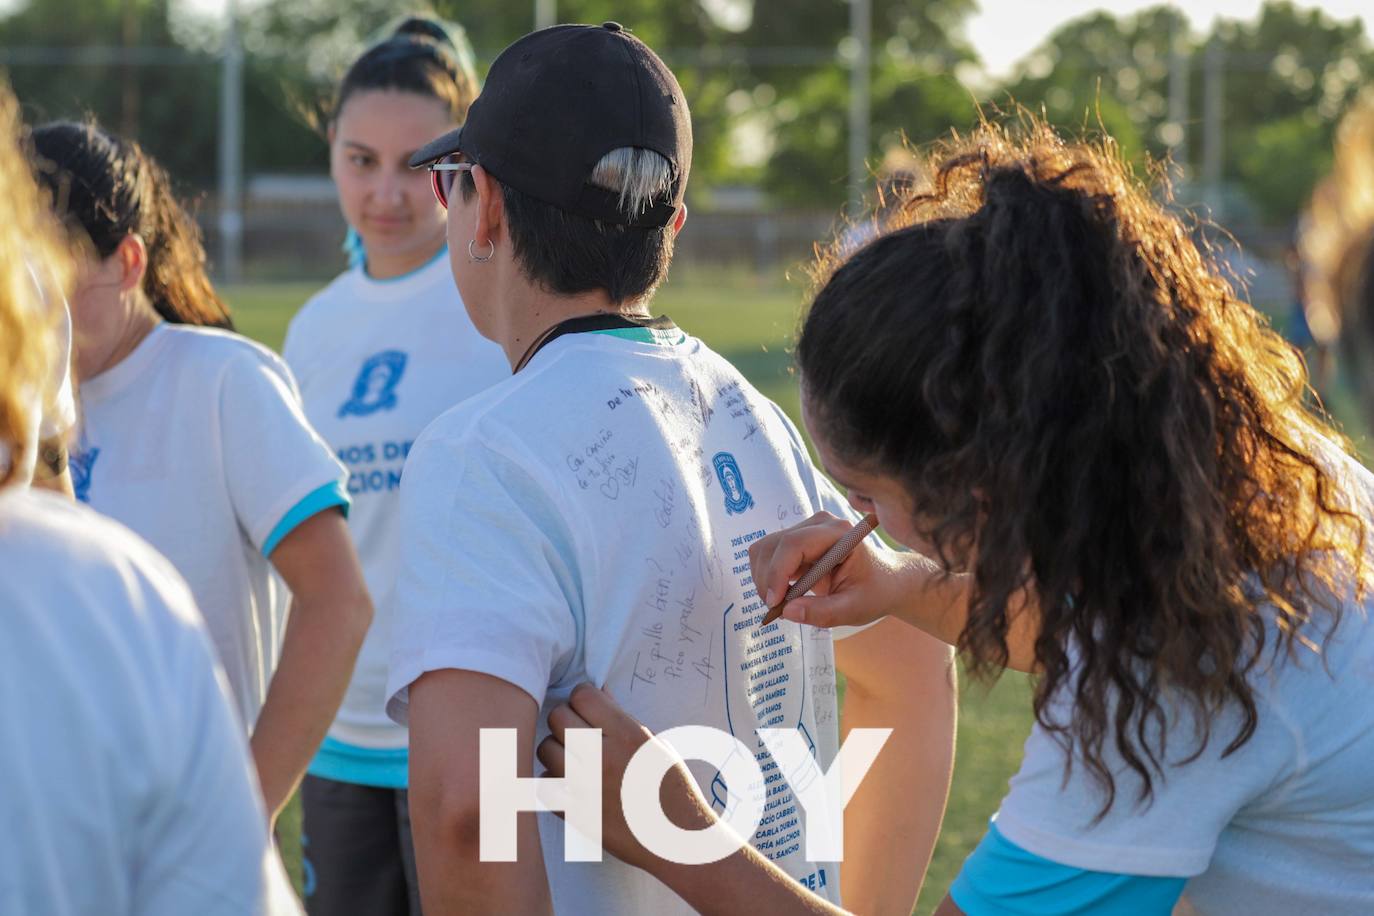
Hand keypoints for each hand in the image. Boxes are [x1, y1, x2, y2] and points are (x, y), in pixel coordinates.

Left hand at [537, 684, 720, 872]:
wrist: (677, 839)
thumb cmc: (672, 788)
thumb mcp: (656, 744)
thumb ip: (622, 718)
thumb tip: (598, 691)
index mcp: (628, 735)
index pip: (582, 696)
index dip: (582, 698)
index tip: (588, 708)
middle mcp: (604, 757)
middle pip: (557, 717)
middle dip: (566, 720)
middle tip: (579, 732)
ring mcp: (586, 787)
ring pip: (545, 749)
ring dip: (556, 750)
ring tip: (574, 759)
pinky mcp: (575, 813)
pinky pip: (544, 785)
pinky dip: (552, 782)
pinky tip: (568, 784)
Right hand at [748, 512, 909, 628]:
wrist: (883, 581)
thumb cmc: (873, 592)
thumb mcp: (852, 609)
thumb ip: (822, 613)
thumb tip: (787, 611)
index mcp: (839, 534)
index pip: (794, 544)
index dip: (778, 573)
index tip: (775, 603)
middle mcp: (819, 524)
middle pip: (774, 545)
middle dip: (768, 579)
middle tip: (777, 609)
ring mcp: (806, 529)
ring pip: (765, 549)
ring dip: (765, 578)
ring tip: (782, 602)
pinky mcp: (796, 539)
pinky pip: (768, 554)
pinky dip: (768, 576)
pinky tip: (785, 592)